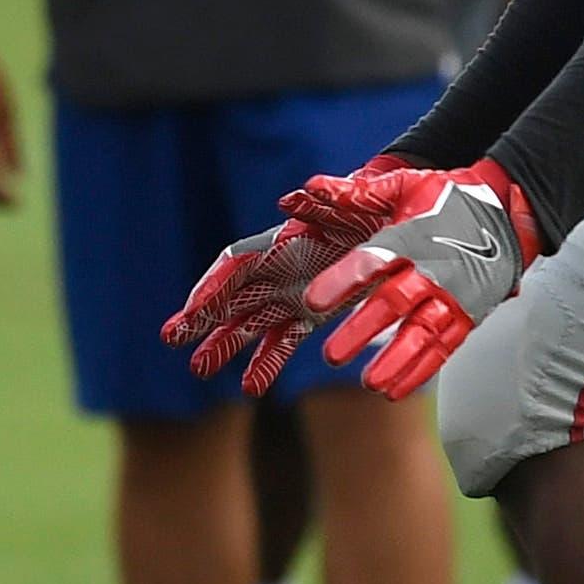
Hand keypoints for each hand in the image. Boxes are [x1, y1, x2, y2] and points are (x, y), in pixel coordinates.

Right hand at [161, 158, 414, 392]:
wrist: (411, 219)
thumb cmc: (387, 203)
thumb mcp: (368, 197)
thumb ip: (334, 197)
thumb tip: (294, 195)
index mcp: (288, 240)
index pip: (238, 263)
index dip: (213, 286)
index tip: (192, 311)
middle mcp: (282, 267)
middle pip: (232, 294)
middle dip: (202, 317)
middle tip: (172, 339)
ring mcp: (294, 292)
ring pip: (251, 322)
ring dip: (224, 344)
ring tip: (200, 368)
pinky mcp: (312, 313)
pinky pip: (283, 340)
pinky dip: (267, 363)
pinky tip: (251, 387)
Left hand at [299, 159, 537, 401]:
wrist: (509, 210)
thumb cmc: (448, 197)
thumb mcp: (407, 184)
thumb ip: (363, 191)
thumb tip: (311, 186)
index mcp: (410, 237)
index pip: (372, 260)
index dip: (342, 280)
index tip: (313, 301)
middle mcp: (432, 270)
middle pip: (393, 304)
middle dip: (362, 331)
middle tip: (331, 355)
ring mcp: (454, 296)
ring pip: (421, 333)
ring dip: (395, 360)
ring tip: (368, 383)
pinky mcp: (469, 315)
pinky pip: (444, 347)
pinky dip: (421, 370)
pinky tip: (396, 389)